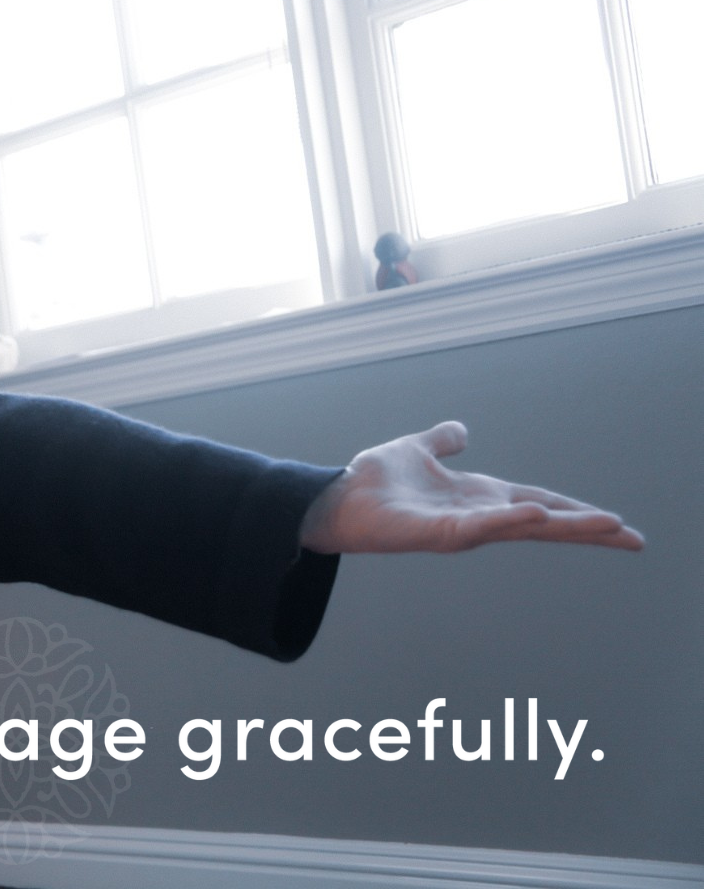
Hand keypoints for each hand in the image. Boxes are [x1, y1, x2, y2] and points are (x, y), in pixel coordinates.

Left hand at [298, 421, 643, 554]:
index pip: (540, 503)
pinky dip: (510, 522)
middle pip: (545, 524)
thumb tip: (461, 430)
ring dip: (566, 527)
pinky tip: (539, 517)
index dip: (576, 512)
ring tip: (608, 526)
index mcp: (479, 497)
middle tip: (633, 540)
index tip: (615, 522)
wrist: (338, 497)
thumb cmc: (374, 481)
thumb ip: (441, 441)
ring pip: (523, 529)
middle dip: (589, 531)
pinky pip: (481, 528)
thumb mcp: (417, 450)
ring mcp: (462, 529)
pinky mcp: (439, 534)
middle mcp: (478, 516)